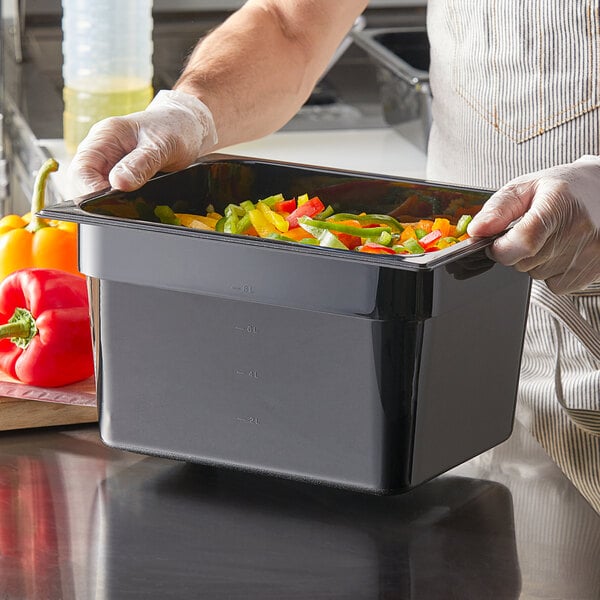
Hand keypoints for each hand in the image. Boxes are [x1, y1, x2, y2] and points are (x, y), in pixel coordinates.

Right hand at [67, 89, 217, 195]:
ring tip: (134, 204)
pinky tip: (137, 203)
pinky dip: (122, 202)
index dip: (89, 189)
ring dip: (111, 202)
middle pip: (82, 183)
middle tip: (125, 207)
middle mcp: (101, 151)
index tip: (109, 201)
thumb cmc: (175, 129)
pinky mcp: (121, 176)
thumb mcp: (162, 145)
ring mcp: (109, 165)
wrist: (188, 128)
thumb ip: (141, 164)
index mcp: (104, 137)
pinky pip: (113, 194)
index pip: (80, 169)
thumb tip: (118, 184)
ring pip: (96, 191)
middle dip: (98, 199)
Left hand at [467, 156, 599, 293]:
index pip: (523, 241)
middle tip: (533, 231)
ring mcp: (590, 252)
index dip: (501, 248)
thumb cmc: (565, 189)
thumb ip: (497, 209)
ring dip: (536, 261)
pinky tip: (563, 250)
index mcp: (558, 204)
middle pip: (525, 262)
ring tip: (552, 237)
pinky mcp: (594, 270)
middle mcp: (579, 229)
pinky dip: (553, 272)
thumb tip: (476, 231)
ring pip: (538, 275)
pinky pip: (556, 285)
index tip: (496, 244)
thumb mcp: (525, 187)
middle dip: (517, 252)